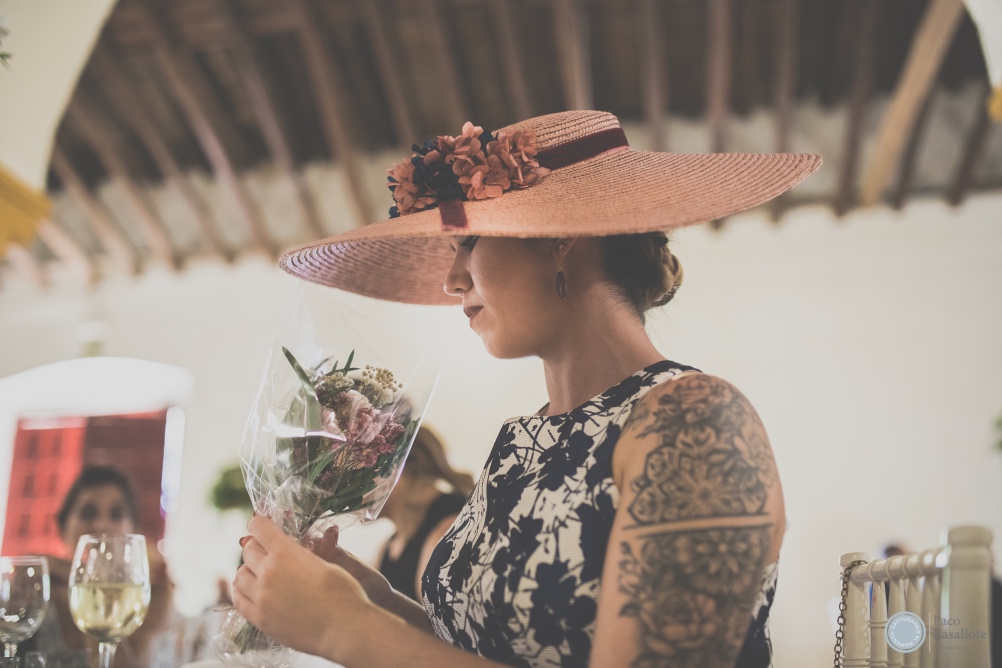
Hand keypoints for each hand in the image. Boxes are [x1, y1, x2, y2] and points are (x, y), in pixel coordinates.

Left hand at [233, 515, 377, 660]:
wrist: (343, 628)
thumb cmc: (342, 593)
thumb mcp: (326, 563)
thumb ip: (305, 554)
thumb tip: (304, 545)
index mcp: (286, 552)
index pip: (259, 527)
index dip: (260, 523)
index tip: (261, 525)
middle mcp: (268, 571)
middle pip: (248, 551)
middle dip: (257, 547)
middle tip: (266, 550)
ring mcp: (261, 596)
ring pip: (240, 575)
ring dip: (249, 570)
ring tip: (260, 573)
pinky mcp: (260, 618)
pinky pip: (239, 599)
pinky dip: (242, 591)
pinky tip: (250, 590)